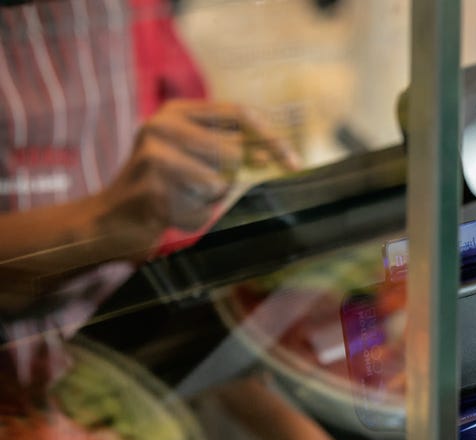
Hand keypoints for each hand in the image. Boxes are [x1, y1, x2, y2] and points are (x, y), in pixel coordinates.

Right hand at [91, 100, 299, 258]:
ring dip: (208, 200)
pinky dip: (193, 218)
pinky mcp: (151, 191)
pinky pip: (201, 210)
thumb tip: (275, 158)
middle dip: (229, 179)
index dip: (272, 138)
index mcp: (176, 112)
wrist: (108, 219)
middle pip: (232, 153)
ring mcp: (153, 158)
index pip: (240, 114)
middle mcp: (161, 127)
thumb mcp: (193, 156)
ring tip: (179, 198)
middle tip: (201, 188)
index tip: (294, 164)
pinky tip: (168, 213)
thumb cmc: (163, 188)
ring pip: (218, 184)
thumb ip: (229, 149)